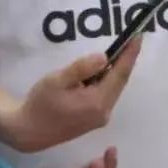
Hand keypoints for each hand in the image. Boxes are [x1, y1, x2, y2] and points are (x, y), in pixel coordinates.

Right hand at [4, 38, 140, 152]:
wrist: (28, 131)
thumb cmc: (40, 103)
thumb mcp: (57, 80)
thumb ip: (81, 68)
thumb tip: (104, 57)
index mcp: (97, 102)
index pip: (119, 74)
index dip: (130, 54)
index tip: (139, 36)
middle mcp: (104, 112)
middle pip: (119, 82)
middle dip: (126, 60)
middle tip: (131, 39)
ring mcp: (100, 118)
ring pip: (112, 88)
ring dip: (115, 70)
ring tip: (118, 51)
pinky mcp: (93, 119)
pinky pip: (105, 95)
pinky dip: (106, 80)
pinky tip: (100, 71)